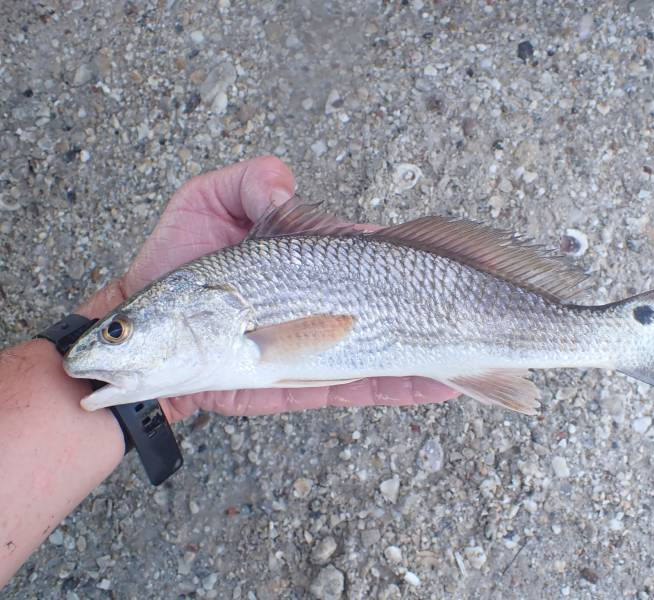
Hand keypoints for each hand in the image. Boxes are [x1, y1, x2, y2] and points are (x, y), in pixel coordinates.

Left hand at [80, 156, 458, 421]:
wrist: (147, 340)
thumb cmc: (171, 265)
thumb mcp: (202, 206)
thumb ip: (244, 184)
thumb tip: (286, 179)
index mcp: (312, 260)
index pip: (372, 254)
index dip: (403, 254)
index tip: (429, 255)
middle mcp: (327, 303)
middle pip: (395, 302)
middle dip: (440, 307)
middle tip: (487, 311)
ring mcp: (322, 345)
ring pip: (394, 347)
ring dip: (440, 349)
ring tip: (493, 350)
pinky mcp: (309, 383)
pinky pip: (363, 386)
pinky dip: (404, 386)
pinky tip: (444, 384)